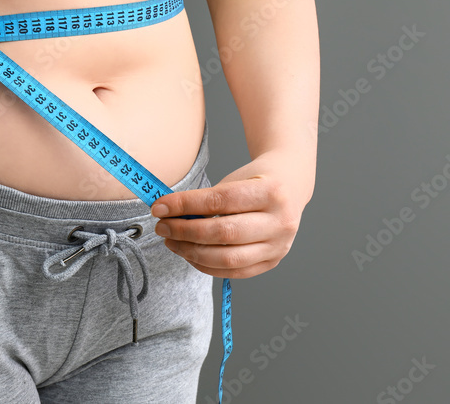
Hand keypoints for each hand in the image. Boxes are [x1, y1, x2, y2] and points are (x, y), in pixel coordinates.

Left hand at [150, 150, 312, 278]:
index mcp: (272, 192)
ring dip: (192, 252)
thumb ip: (207, 199)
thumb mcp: (235, 179)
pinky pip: (234, 271)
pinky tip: (189, 253)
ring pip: (228, 258)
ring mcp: (279, 246)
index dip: (186, 205)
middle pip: (225, 233)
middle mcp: (280, 222)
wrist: (289, 186)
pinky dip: (206, 265)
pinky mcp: (272, 262)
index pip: (220, 201)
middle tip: (162, 226)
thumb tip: (169, 215)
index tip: (160, 206)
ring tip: (171, 240)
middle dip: (186, 231)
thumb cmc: (256, 180)